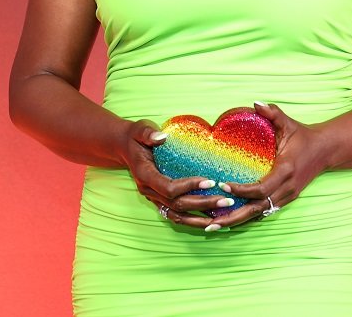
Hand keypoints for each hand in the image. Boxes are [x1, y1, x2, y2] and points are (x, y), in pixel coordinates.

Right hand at [119, 119, 237, 228]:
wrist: (125, 148)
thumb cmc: (135, 137)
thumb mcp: (139, 130)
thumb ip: (148, 133)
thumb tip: (161, 137)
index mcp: (145, 175)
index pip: (169, 187)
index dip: (190, 186)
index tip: (211, 181)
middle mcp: (149, 191)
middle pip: (178, 205)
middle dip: (203, 204)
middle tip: (226, 200)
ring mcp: (154, 198)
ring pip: (178, 216)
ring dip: (201, 219)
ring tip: (223, 217)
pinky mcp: (159, 201)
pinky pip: (177, 216)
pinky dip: (193, 221)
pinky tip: (210, 221)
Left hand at [209, 102, 330, 227]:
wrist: (325, 150)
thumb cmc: (303, 136)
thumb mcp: (289, 123)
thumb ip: (273, 113)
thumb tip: (256, 104)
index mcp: (285, 170)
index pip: (261, 188)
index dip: (241, 190)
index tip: (222, 185)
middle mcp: (287, 188)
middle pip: (258, 208)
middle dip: (235, 215)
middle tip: (211, 222)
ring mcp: (287, 196)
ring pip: (260, 213)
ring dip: (239, 220)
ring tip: (215, 226)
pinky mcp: (286, 199)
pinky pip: (265, 211)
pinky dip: (248, 217)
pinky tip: (231, 220)